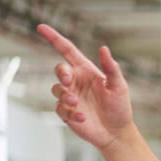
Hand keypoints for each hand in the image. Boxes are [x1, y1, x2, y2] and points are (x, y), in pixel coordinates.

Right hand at [36, 23, 135, 149]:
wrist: (116, 133)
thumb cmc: (120, 108)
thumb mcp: (119, 87)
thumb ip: (111, 68)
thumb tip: (104, 49)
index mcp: (86, 71)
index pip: (67, 50)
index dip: (54, 38)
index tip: (41, 28)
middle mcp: (76, 81)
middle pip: (59, 69)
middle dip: (61, 73)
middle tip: (69, 81)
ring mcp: (70, 96)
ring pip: (56, 89)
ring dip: (65, 95)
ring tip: (77, 103)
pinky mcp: (66, 112)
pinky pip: (60, 108)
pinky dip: (70, 113)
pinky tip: (83, 118)